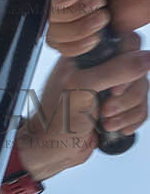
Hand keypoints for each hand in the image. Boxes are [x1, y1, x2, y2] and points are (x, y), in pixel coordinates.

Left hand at [14, 35, 149, 182]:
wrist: (53, 149)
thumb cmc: (57, 117)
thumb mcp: (84, 88)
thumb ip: (116, 70)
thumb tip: (147, 58)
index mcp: (89, 54)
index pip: (126, 43)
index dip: (128, 64)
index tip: (114, 87)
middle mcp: (101, 68)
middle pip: (139, 70)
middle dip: (126, 95)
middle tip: (106, 108)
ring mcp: (110, 88)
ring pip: (142, 91)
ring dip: (127, 111)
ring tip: (105, 121)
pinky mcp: (118, 107)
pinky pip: (140, 108)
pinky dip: (130, 120)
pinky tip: (113, 127)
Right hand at [49, 0, 149, 55]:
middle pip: (45, 14)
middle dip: (75, 15)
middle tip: (101, 3)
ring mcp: (72, 8)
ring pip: (52, 33)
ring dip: (79, 31)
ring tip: (104, 17)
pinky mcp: (82, 27)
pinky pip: (64, 46)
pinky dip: (80, 46)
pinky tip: (99, 34)